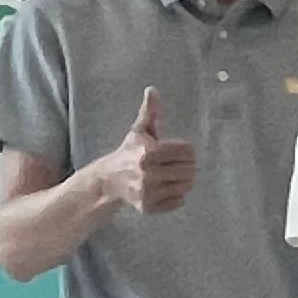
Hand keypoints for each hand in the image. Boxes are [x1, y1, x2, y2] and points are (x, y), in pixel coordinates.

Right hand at [92, 87, 195, 215]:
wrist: (108, 181)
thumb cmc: (128, 153)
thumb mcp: (139, 131)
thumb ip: (149, 112)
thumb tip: (152, 90)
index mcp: (148, 152)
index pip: (188, 152)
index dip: (187, 151)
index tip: (180, 152)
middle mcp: (147, 173)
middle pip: (189, 170)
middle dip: (188, 166)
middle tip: (179, 165)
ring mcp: (147, 192)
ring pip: (186, 186)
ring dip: (184, 181)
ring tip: (173, 176)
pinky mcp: (147, 207)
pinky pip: (178, 202)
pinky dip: (177, 196)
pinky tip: (166, 188)